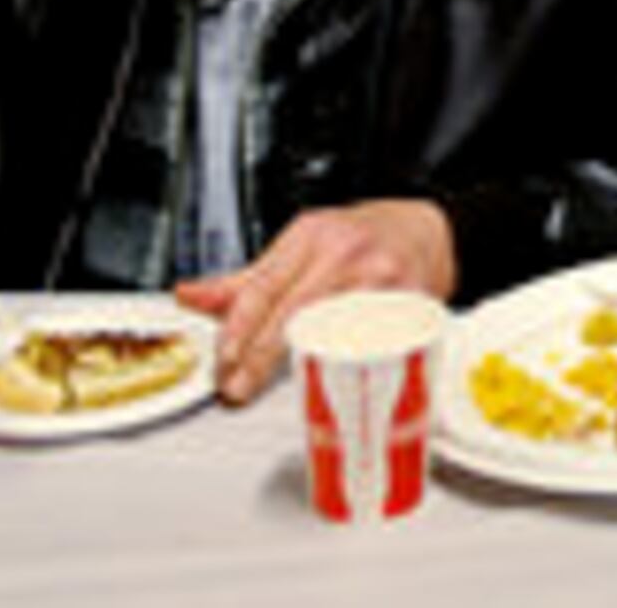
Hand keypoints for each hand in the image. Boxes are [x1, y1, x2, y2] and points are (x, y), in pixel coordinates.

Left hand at [175, 199, 454, 404]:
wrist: (426, 228)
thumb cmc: (361, 239)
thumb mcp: (299, 247)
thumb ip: (245, 280)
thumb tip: (190, 296)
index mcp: (309, 235)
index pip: (263, 285)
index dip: (238, 327)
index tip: (223, 358)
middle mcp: (343, 251)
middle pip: (293, 310)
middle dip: (260, 355)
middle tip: (239, 386)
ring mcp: (380, 274)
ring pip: (333, 326)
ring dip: (305, 363)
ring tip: (284, 387)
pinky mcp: (411, 297)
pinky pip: (376, 336)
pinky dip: (357, 358)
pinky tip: (341, 375)